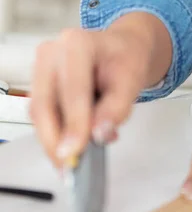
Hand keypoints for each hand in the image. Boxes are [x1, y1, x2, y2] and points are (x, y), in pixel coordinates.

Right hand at [30, 13, 171, 166]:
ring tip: (71, 164)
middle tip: (68, 167)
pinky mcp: (39, 85)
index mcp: (77, 44)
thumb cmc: (125, 60)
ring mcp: (41, 68)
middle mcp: (52, 53)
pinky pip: (42, 115)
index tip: (75, 151)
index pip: (73, 89)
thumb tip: (99, 134)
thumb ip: (117, 109)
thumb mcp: (132, 81)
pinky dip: (55, 135)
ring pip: (39, 112)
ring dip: (53, 141)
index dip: (74, 123)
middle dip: (55, 139)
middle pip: (44, 103)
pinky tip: (71, 149)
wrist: (121, 49)